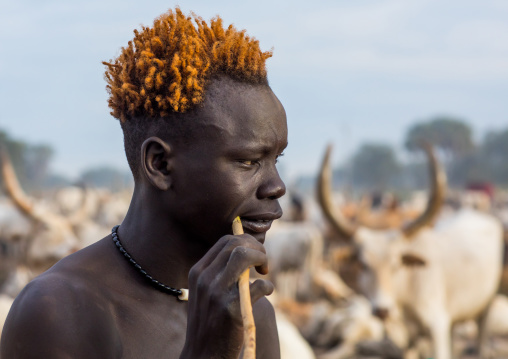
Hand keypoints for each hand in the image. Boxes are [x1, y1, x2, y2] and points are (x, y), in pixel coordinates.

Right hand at [180, 234, 273, 358]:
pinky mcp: (232, 309)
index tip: (255, 255)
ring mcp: (217, 293)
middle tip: (263, 263)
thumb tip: (244, 250)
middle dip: (257, 248)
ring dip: (261, 258)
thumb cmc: (210, 322)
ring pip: (244, 255)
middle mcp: (205, 279)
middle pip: (236, 244)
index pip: (225, 241)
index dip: (245, 242)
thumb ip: (219, 272)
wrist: (203, 355)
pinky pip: (259, 284)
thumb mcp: (205, 292)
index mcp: (198, 272)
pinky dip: (268, 285)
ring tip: (265, 271)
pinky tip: (267, 291)